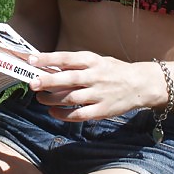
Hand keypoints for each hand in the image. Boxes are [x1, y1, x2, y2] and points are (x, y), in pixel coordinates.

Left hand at [27, 51, 159, 121]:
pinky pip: (80, 115)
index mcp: (92, 61)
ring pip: (71, 98)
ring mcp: (99, 94)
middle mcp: (95, 77)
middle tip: (32, 84)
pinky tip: (53, 112)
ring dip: (52, 100)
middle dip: (47, 82)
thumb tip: (48, 68)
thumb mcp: (96, 61)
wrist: (141, 84)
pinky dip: (64, 115)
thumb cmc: (112, 71)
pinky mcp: (102, 110)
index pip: (66, 58)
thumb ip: (75, 65)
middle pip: (68, 79)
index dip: (48, 59)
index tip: (31, 60)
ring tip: (40, 99)